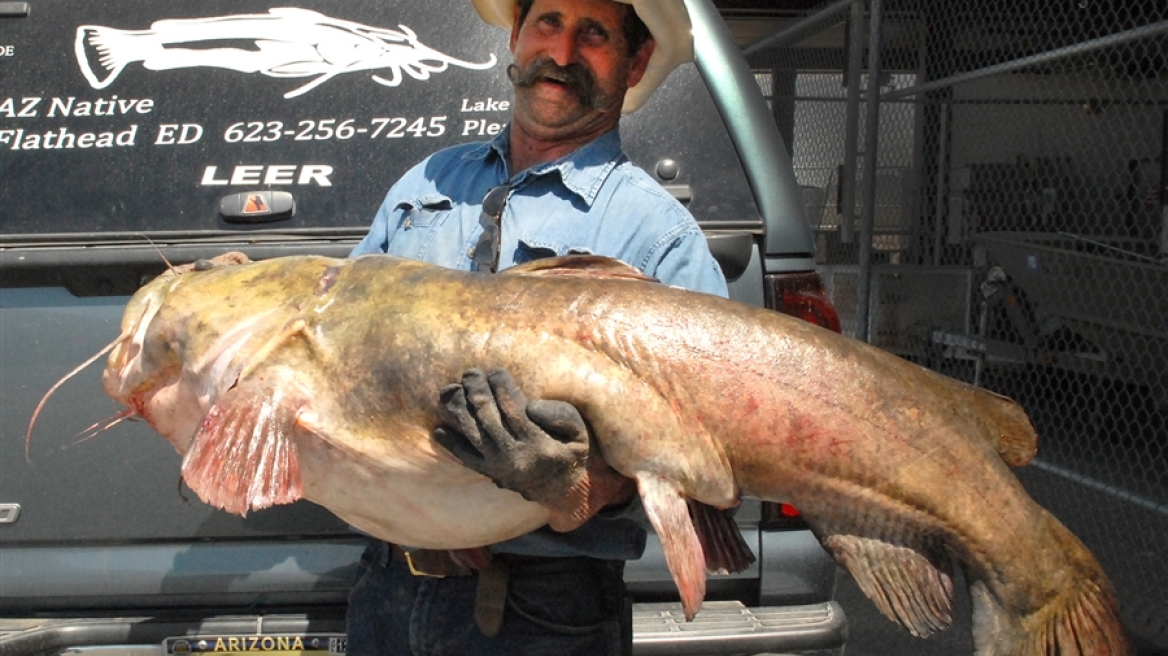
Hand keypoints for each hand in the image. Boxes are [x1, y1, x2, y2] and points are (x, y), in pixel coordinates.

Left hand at [434, 368, 588, 505]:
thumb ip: (559, 416)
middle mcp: (516, 458)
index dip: (502, 387)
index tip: (495, 370)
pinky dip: (452, 445)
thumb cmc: (570, 450)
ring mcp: (500, 468)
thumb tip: (530, 406)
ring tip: (451, 389)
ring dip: (460, 411)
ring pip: (474, 435)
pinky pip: (467, 458)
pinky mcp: (490, 474)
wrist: (564, 489)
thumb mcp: (578, 431)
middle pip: (489, 419)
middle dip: (477, 392)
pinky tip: (439, 429)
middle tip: (470, 373)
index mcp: (539, 445)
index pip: (514, 410)